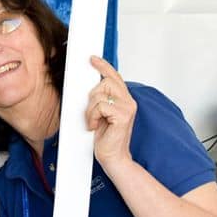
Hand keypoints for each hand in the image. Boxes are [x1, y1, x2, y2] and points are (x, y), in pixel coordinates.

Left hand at [85, 55, 136, 169]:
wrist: (112, 157)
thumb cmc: (105, 137)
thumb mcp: (100, 114)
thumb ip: (100, 100)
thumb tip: (88, 86)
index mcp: (124, 99)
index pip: (114, 77)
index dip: (103, 66)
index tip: (92, 59)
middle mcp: (128, 101)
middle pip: (104, 83)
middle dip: (92, 98)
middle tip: (92, 114)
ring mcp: (127, 108)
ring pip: (99, 95)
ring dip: (90, 110)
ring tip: (94, 122)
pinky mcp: (123, 115)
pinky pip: (99, 106)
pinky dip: (92, 117)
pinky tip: (95, 126)